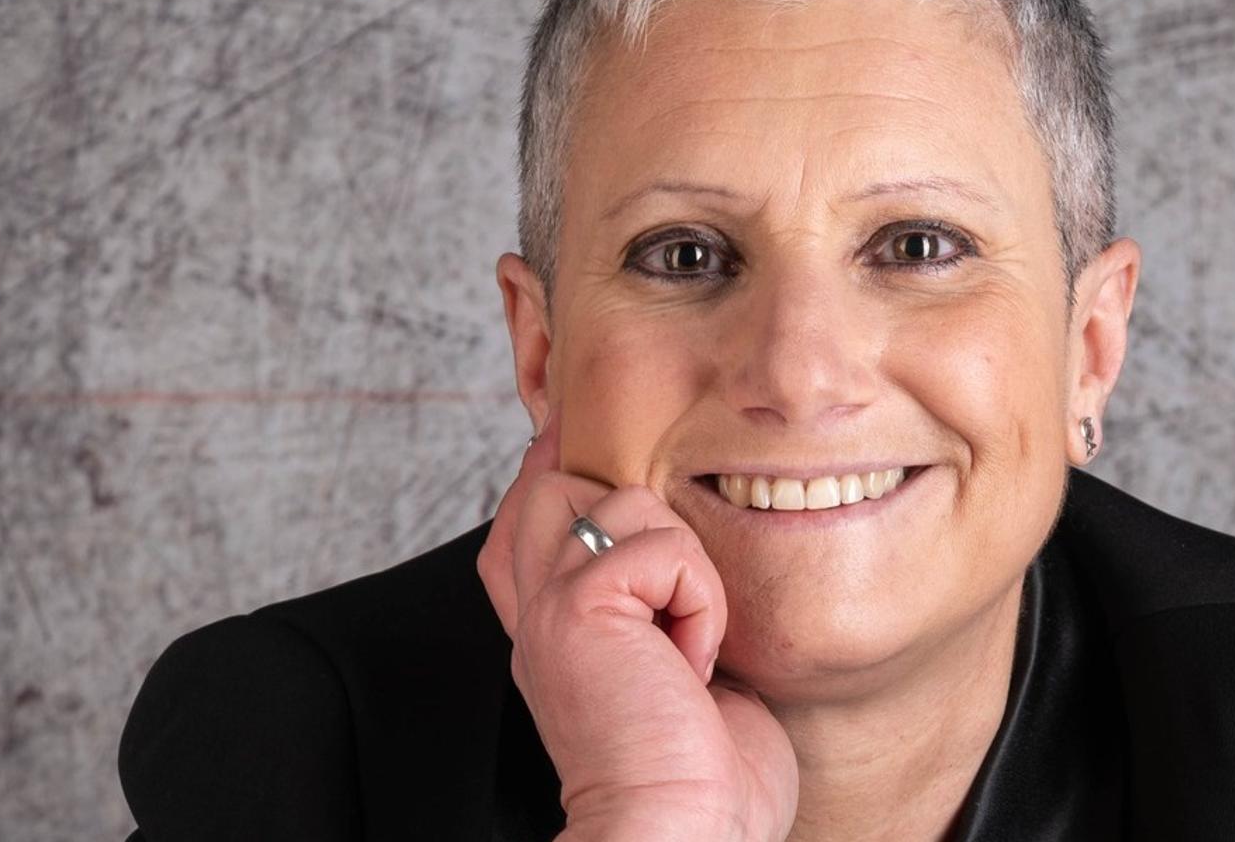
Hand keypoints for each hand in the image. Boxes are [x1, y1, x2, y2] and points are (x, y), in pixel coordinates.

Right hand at [478, 412, 797, 840]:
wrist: (679, 836)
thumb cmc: (703, 784)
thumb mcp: (689, 676)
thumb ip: (670, 612)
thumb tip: (697, 562)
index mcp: (559, 632)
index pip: (531, 518)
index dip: (553, 468)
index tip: (575, 433)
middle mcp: (541, 613)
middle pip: (553, 483)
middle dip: (625, 496)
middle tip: (678, 569)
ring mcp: (553, 606)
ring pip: (622, 500)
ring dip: (685, 563)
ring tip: (692, 644)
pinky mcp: (577, 608)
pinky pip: (661, 547)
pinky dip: (700, 599)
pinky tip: (693, 661)